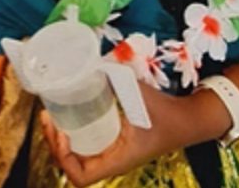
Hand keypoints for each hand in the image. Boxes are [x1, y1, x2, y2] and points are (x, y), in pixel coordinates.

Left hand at [41, 84, 226, 186]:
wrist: (191, 119)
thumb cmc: (168, 114)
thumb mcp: (140, 95)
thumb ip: (116, 78)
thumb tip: (90, 63)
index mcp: (118, 160)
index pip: (80, 177)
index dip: (63, 158)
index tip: (61, 132)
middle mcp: (112, 161)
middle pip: (72, 167)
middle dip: (54, 144)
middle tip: (48, 117)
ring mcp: (112, 154)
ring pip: (77, 157)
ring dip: (60, 140)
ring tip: (52, 115)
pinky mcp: (114, 144)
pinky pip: (87, 147)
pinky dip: (73, 135)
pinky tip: (69, 115)